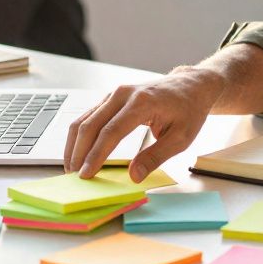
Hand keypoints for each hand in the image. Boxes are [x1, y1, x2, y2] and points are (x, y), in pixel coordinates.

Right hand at [64, 66, 225, 180]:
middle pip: (90, 124)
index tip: (86, 174)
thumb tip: (133, 176)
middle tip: (74, 176)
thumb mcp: (181, 138)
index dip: (96, 155)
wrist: (190, 86)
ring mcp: (115, 93)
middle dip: (79, 152)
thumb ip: (156, 157)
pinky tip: (78, 152)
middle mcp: (124, 94)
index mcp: (142, 102)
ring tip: (72, 168)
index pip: (111, 131)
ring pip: (84, 119)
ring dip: (74, 145)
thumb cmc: (188, 110)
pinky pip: (89, 116)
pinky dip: (80, 136)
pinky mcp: (111, 98)